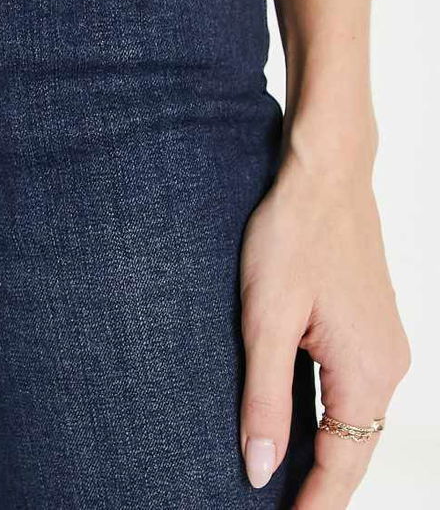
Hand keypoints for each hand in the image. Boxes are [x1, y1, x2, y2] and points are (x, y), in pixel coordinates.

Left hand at [239, 113, 409, 507]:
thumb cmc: (292, 235)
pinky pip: (354, 389)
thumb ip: (265, 399)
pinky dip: (328, 416)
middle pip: (354, 451)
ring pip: (354, 420)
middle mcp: (389, 364)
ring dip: (323, 453)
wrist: (324, 174)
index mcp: (367, 372)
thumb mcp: (265, 320)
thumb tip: (261, 470)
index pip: (342, 468)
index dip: (311, 508)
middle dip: (318, 488)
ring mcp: (386, 343)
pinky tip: (299, 420)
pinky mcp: (372, 324)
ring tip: (281, 479)